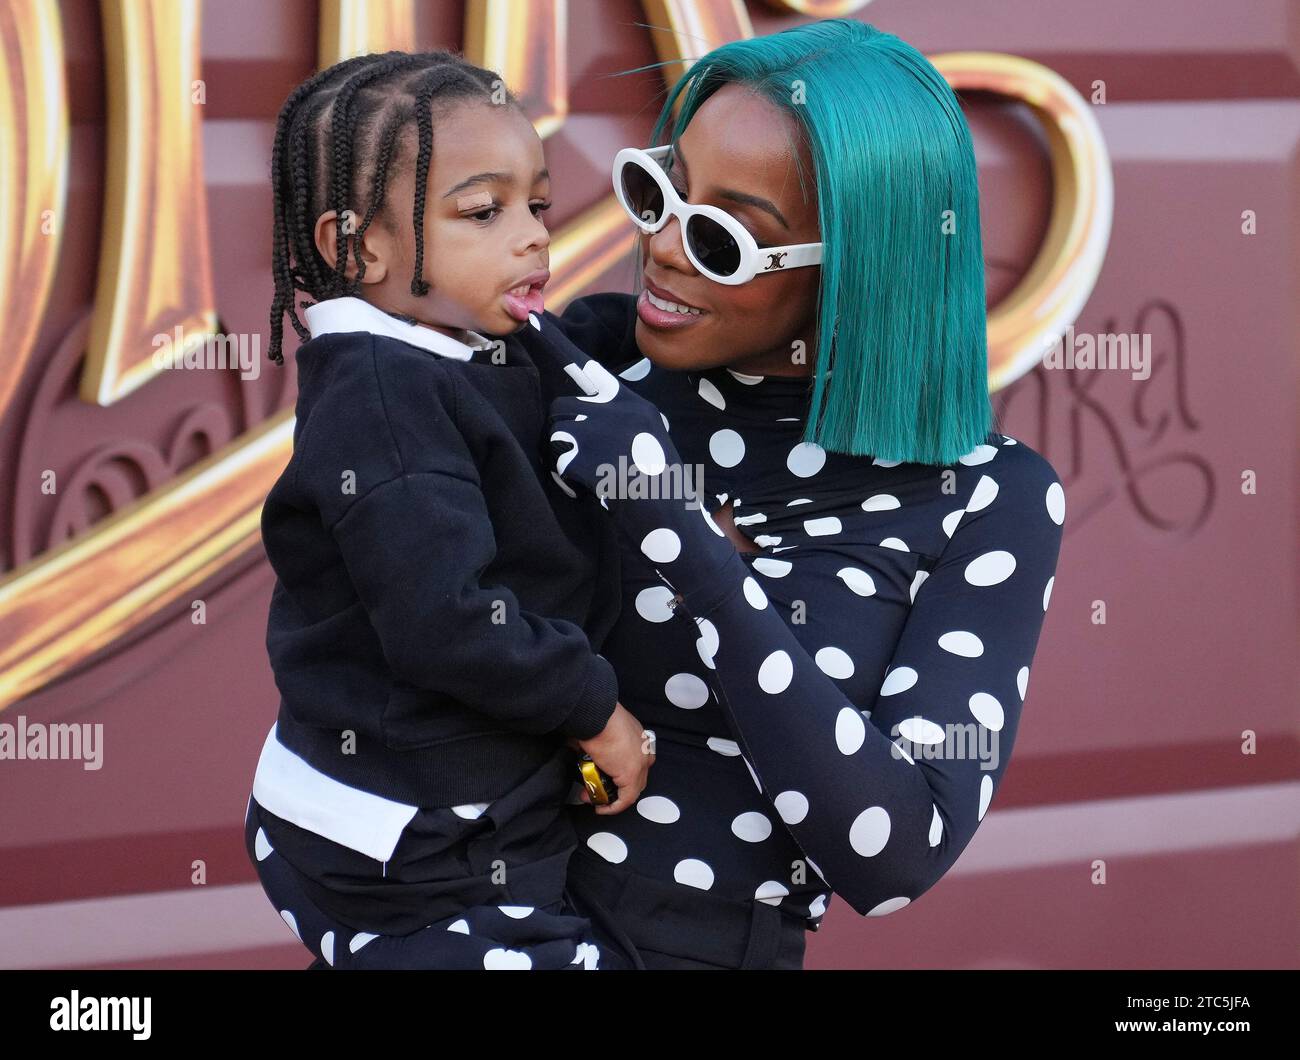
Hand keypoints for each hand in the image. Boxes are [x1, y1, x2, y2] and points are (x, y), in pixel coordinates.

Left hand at [509, 311, 681, 497]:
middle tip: (586, 459)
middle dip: (564, 433)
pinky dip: (570, 478)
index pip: (588, 369)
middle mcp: (617, 409)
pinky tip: (596, 487)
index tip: (533, 321)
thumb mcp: (646, 438)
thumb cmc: (657, 486)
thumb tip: (573, 416)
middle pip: (562, 408)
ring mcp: (603, 431)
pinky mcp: (589, 455)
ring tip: (595, 473)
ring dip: (565, 456)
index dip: (557, 345)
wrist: (673, 521)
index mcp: (632, 403)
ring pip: (556, 433)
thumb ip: (616, 419)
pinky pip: (560, 460)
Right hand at [568, 701, 654, 814]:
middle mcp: (644, 751)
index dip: (621, 774)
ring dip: (611, 798)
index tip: (606, 777)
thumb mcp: (600, 726)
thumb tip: (577, 745)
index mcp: (639, 737)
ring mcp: (640, 764)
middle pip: (635, 777)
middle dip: (616, 788)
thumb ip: (595, 738)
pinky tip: (601, 808)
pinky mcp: (631, 776)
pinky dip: (613, 807)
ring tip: (593, 798)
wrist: (597, 715)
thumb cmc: (595, 716)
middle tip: (598, 790)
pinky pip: (625, 799)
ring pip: (630, 789)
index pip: (636, 761)